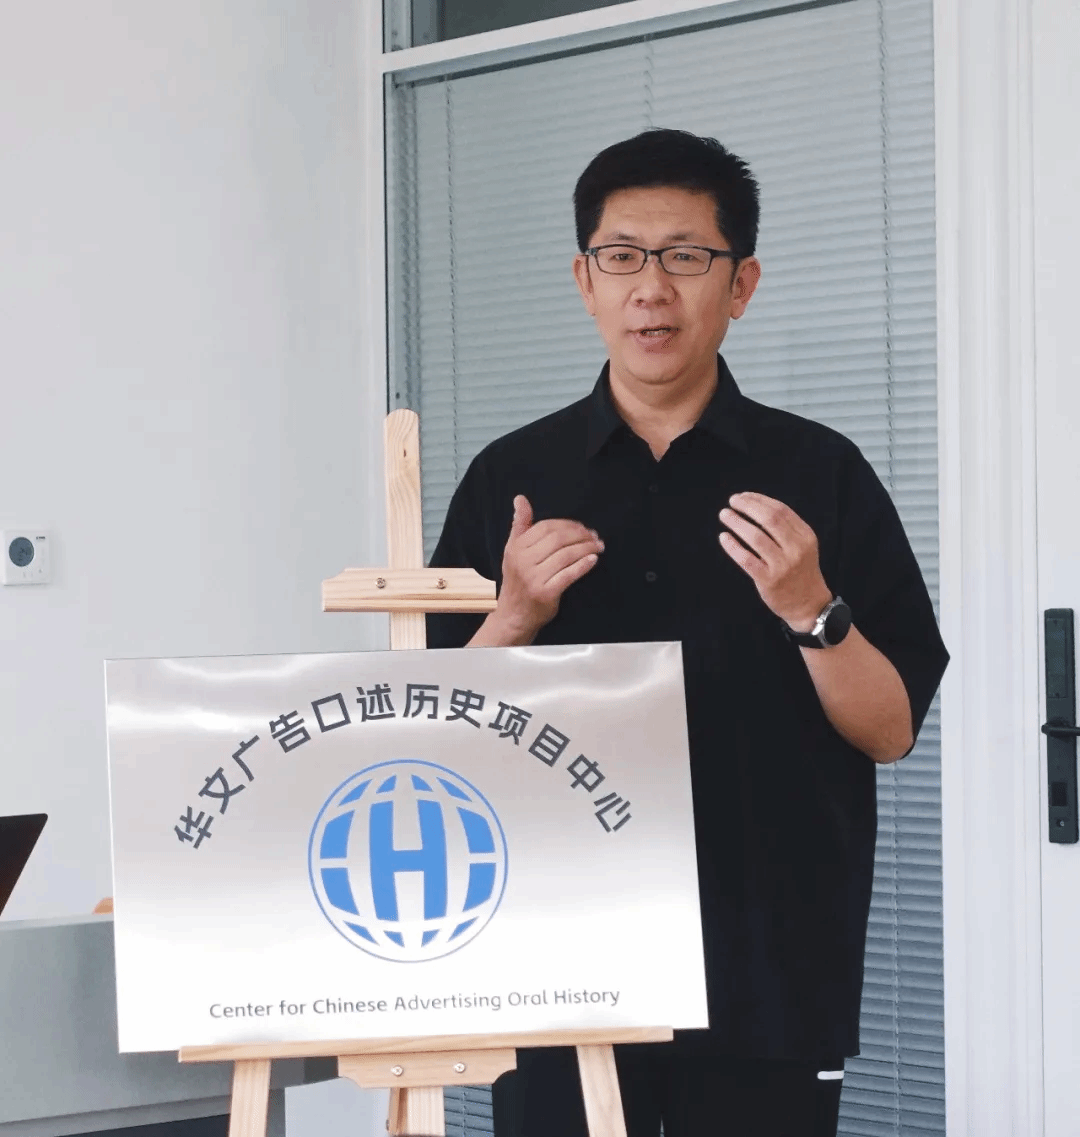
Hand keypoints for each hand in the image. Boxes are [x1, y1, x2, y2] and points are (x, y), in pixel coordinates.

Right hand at [490, 495, 603, 641]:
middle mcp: (523, 561)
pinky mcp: (545, 593)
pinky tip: (593, 560)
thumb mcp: (513, 551)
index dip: (568, 524)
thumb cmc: (517, 580)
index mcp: (516, 548)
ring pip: (566, 556)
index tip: (583, 528)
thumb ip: (520, 525)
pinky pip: (568, 575)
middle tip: (595, 536)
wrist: (513, 616)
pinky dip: (583, 566)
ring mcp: (533, 578)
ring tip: (598, 547)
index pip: (546, 527)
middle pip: (558, 539)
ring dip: (586, 549)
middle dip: (581, 535)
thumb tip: (520, 499)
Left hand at [718, 492, 831, 630]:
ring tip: (724, 515)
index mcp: (805, 536)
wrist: (809, 605)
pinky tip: (724, 537)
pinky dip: (733, 546)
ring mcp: (782, 565)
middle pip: (769, 519)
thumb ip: (785, 528)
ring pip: (756, 537)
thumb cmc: (800, 571)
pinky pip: (746, 559)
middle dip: (747, 506)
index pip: (780, 510)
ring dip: (737, 523)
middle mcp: (796, 549)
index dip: (759, 500)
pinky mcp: (769, 580)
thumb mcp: (802, 546)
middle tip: (732, 501)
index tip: (743, 496)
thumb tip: (754, 505)